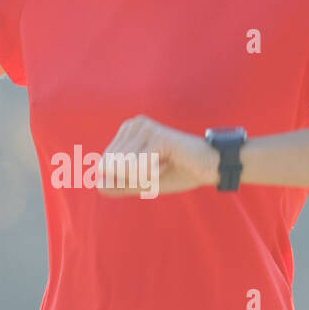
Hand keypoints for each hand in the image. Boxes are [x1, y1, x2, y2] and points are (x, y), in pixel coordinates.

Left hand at [94, 115, 217, 197]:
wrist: (211, 166)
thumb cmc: (179, 171)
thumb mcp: (144, 182)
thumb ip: (120, 184)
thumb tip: (97, 185)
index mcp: (127, 131)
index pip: (106, 165)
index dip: (127, 178)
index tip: (151, 169)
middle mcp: (134, 124)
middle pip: (113, 166)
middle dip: (136, 177)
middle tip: (160, 167)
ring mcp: (145, 128)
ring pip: (125, 168)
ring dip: (147, 175)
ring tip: (166, 163)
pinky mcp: (158, 137)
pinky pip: (139, 168)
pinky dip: (155, 174)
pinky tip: (171, 161)